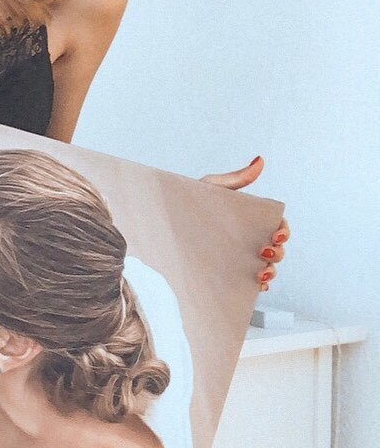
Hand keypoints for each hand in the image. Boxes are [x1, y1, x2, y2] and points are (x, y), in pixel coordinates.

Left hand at [199, 156, 289, 291]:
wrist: (163, 221)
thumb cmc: (188, 201)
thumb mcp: (212, 187)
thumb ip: (237, 178)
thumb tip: (260, 161)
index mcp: (249, 220)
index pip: (277, 226)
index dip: (284, 232)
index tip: (277, 235)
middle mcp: (247, 240)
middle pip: (277, 249)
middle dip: (278, 254)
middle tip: (264, 252)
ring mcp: (238, 257)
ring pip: (267, 268)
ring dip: (271, 272)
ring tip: (261, 273)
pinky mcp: (227, 273)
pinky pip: (249, 283)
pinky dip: (259, 286)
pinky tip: (256, 285)